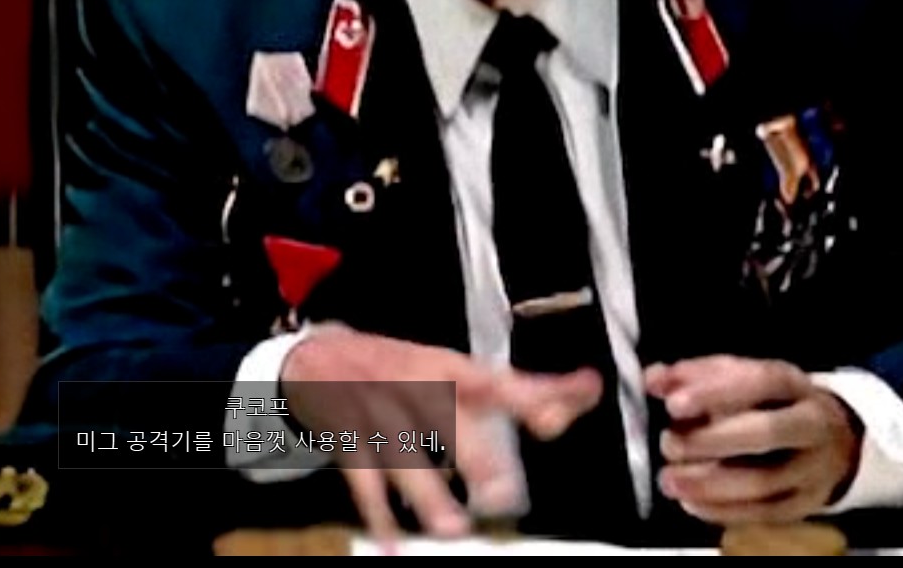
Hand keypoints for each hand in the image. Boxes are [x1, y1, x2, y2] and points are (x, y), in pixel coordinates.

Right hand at [283, 324, 602, 545]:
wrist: (316, 356)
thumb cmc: (405, 370)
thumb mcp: (455, 370)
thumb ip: (519, 388)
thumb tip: (586, 389)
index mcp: (444, 366)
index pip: (489, 379)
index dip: (523, 396)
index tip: (555, 421)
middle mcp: (410, 383)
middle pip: (441, 416)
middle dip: (472, 454)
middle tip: (503, 494)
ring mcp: (374, 411)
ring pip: (400, 452)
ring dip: (425, 492)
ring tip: (453, 529)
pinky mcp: (345, 439)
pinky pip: (361, 478)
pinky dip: (377, 513)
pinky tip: (393, 545)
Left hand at [646, 356, 862, 524]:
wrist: (830, 439)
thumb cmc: (768, 403)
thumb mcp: (735, 377)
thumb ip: (692, 376)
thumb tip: (653, 380)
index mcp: (792, 384)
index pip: (760, 382)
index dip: (715, 393)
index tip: (672, 404)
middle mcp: (811, 425)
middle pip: (767, 434)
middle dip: (712, 441)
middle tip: (669, 443)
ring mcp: (813, 469)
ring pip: (765, 483)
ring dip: (710, 484)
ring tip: (670, 479)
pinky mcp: (805, 504)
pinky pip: (764, 514)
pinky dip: (722, 511)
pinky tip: (690, 502)